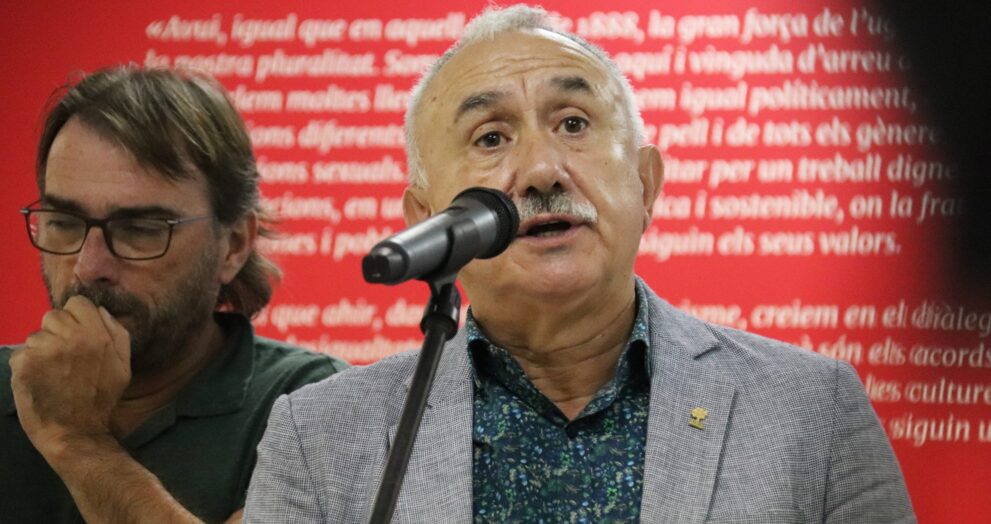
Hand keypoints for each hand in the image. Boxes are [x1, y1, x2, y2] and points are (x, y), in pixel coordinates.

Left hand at [10, 295, 130, 455]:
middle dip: (57, 333)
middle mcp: (72, 338)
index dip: (77, 318)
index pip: (78, 303)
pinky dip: (26, 367)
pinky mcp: (24, 364)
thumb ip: (117, 333)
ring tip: (52, 374)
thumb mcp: (123, 365)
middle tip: (64, 359)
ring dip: (41, 351)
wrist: (76, 432)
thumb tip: (100, 311)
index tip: (77, 337)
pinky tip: (39, 381)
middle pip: (54, 316)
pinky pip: (20, 353)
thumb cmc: (101, 399)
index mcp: (98, 334)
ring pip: (36, 335)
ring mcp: (46, 350)